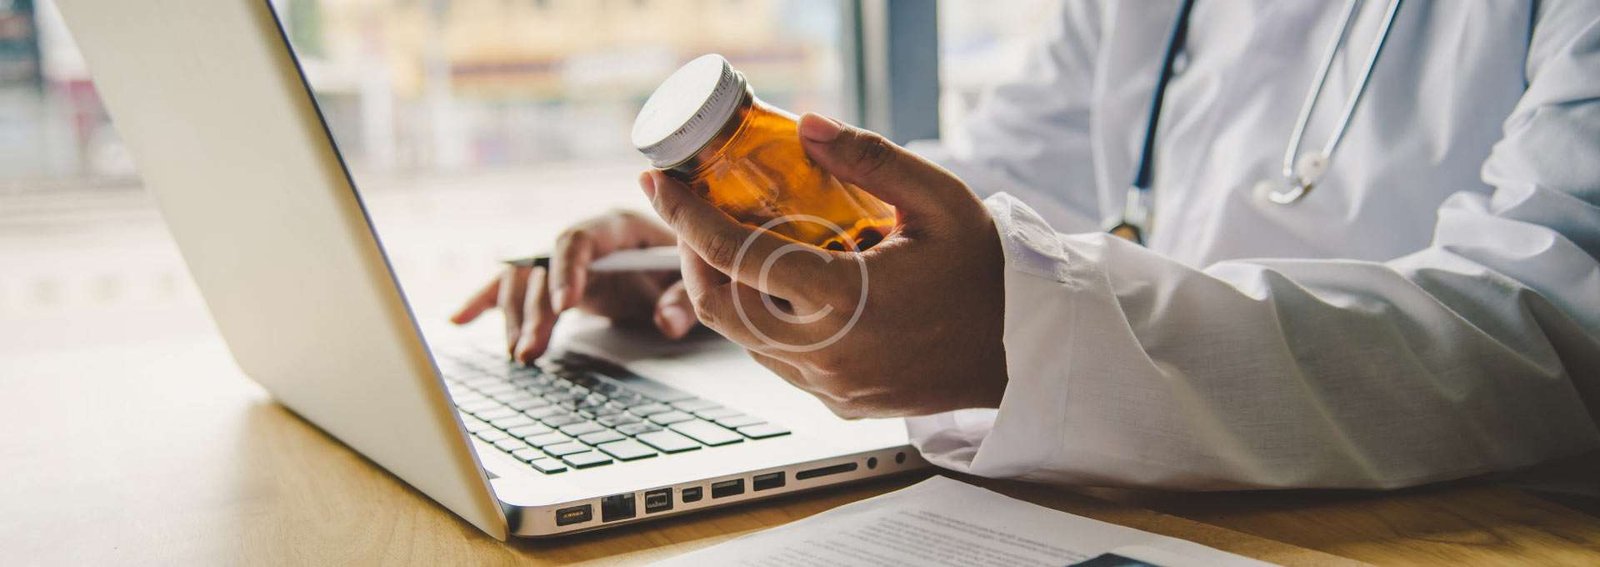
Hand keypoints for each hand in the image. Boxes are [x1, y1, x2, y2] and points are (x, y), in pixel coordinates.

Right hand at [451, 210, 695, 363]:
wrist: (683, 264)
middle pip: (544, 266)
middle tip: (532, 349)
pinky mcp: (554, 281)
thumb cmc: (687, 266)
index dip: (568, 269)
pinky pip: (514, 287)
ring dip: (515, 317)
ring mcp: (565, 260)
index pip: (581, 239)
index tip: (565, 304)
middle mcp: (584, 240)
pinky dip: (485, 302)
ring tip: (519, 354)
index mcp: (617, 227)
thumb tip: (667, 323)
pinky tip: (458, 320)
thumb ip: (683, 299)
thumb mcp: (693, 280)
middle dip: (535, 309)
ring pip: (525, 280)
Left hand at [638, 113, 1007, 417]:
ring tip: (738, 240)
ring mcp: (829, 385)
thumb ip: (870, 159)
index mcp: (848, 301)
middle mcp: (827, 352)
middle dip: (690, 254)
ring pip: (742, 337)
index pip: (738, 258)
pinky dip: (763, 318)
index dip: (686, 218)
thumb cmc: (984, 274)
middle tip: (690, 213)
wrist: (1021, 353)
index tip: (659, 184)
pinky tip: (785, 285)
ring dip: (727, 287)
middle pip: (719, 305)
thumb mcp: (940, 200)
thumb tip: (807, 125)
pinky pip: (776, 359)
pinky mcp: (836, 402)